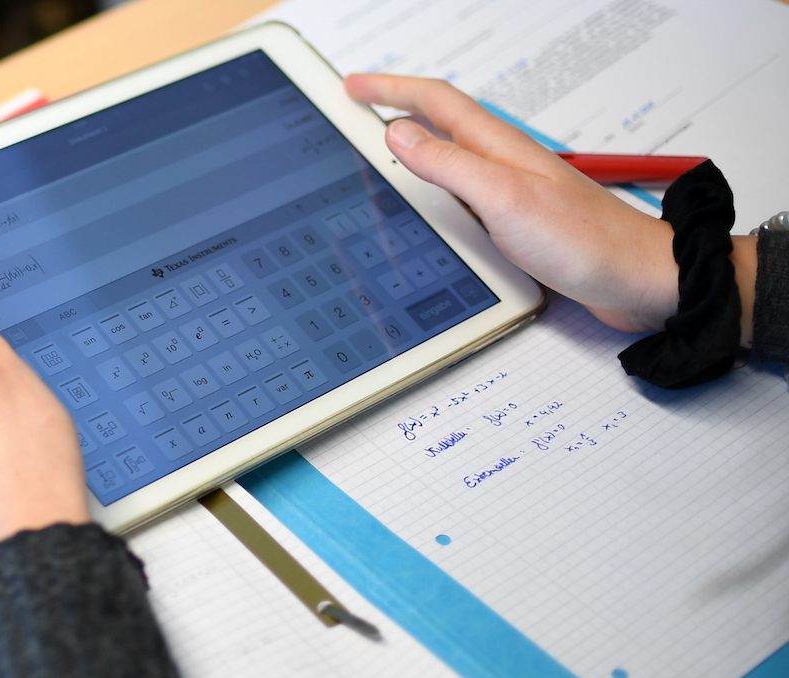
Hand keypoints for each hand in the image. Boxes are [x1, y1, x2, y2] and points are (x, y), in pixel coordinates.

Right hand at [344, 74, 682, 333]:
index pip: (434, 102)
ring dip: (415, 145)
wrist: (634, 279)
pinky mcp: (518, 221)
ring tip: (384, 145)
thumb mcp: (502, 198)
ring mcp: (511, 191)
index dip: (390, 89)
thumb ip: (449, 164)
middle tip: (361, 106)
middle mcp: (503, 163)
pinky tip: (432, 201)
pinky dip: (436, 185)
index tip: (354, 87)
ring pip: (451, 157)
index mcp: (497, 147)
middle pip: (440, 122)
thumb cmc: (583, 241)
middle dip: (396, 108)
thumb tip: (400, 134)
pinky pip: (464, 192)